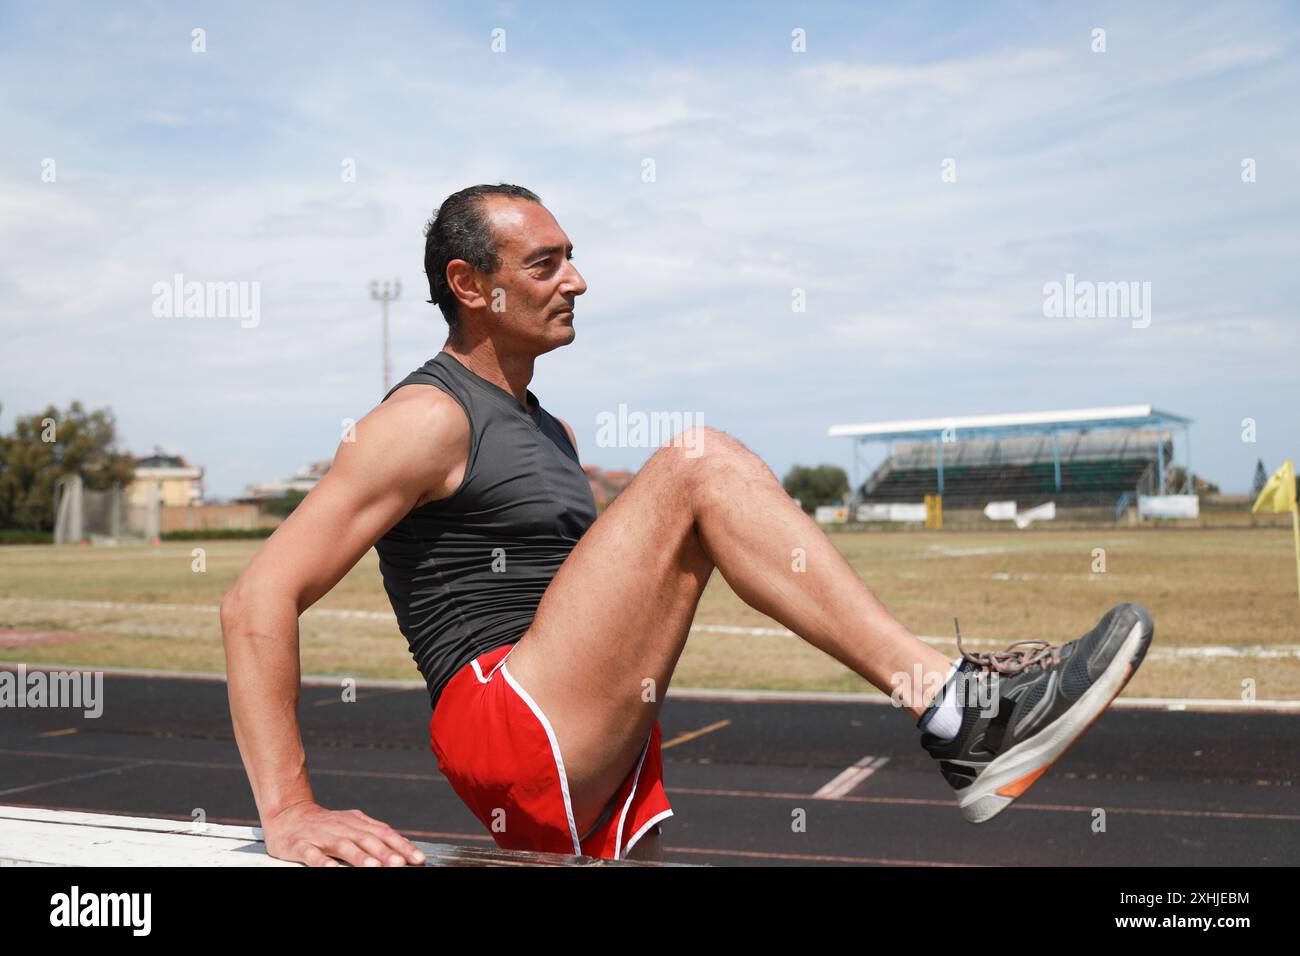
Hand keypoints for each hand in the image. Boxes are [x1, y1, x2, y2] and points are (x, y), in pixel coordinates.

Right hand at [262, 801, 426, 866]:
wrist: (289, 815)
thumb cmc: (326, 825)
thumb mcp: (352, 825)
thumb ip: (374, 836)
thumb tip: (401, 850)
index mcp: (358, 823)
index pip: (385, 833)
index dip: (402, 846)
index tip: (418, 858)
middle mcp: (342, 827)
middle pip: (367, 839)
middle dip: (385, 853)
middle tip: (399, 864)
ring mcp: (321, 836)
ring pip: (343, 846)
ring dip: (359, 857)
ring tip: (373, 867)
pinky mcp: (301, 845)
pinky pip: (312, 855)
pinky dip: (322, 862)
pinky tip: (330, 869)